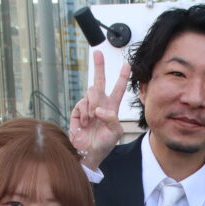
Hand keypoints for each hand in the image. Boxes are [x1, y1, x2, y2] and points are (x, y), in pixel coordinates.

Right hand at [69, 50, 129, 169]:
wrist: (89, 153)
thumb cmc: (104, 144)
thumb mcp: (115, 132)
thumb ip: (111, 118)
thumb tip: (100, 108)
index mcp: (111, 107)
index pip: (118, 89)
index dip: (122, 77)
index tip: (127, 65)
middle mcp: (99, 104)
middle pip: (99, 81)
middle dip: (99, 66)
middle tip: (97, 52)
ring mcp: (88, 106)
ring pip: (91, 92)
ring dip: (93, 105)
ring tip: (93, 120)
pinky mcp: (77, 111)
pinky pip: (82, 103)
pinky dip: (85, 112)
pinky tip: (86, 123)